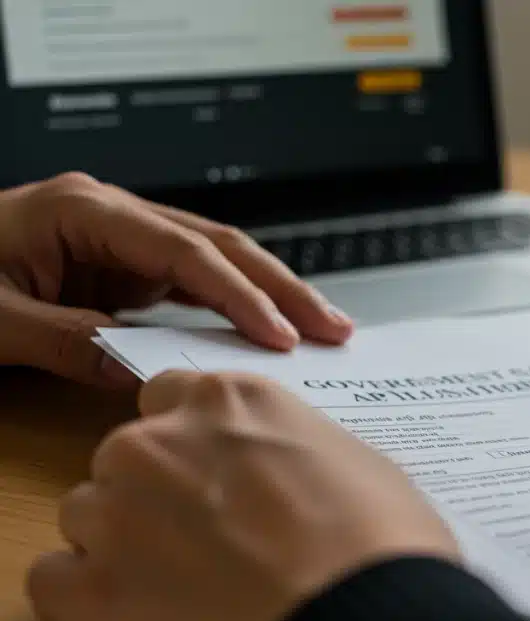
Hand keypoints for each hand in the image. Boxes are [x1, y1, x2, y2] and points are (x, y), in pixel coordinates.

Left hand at [0, 173, 353, 387]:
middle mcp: (112, 218)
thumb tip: (143, 376)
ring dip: (267, 296)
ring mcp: (120, 242)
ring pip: (214, 263)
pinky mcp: (120, 269)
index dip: (238, 294)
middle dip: (280, 287)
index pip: (184, 252)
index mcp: (83, 210)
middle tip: (334, 326)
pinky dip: (232, 310)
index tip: (278, 335)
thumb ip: (70, 343)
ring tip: (320, 329)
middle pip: (218, 246)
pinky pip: (190, 287)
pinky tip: (265, 333)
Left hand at [26, 371, 457, 620]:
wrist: (364, 618)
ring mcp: (116, 512)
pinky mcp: (88, 589)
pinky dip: (90, 598)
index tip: (212, 475)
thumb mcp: (352, 460)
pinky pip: (55, 579)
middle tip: (207, 539)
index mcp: (230, 400)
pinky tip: (145, 614)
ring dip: (122, 543)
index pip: (169, 397)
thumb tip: (279, 472)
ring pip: (87, 515)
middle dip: (154, 493)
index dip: (190, 441)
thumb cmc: (380, 542)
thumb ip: (287, 448)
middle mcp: (159, 441)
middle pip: (124, 457)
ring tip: (184, 585)